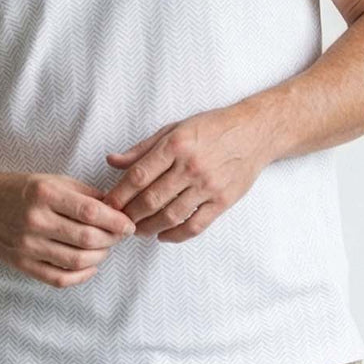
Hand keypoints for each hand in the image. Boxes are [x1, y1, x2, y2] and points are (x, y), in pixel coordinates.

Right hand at [0, 171, 135, 285]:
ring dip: (100, 257)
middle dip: (112, 239)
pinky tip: (90, 266)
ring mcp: (27, 246)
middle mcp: (35, 220)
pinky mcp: (22, 265)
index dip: (116, 221)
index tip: (128, 224)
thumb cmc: (21, 190)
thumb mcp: (52, 180)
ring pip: (77, 261)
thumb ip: (84, 194)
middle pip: (87, 238)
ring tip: (105, 249)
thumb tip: (117, 209)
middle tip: (119, 236)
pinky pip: (59, 279)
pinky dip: (81, 276)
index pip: (91, 212)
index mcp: (44, 194)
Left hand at [100, 104, 269, 241]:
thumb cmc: (213, 127)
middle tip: (120, 222)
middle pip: (151, 199)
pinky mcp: (223, 200)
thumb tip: (112, 161)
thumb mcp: (174, 128)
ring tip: (139, 230)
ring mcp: (208, 185)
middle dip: (130, 215)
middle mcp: (190, 166)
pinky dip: (176, 235)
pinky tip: (164, 236)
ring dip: (150, 228)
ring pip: (171, 216)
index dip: (119, 195)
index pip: (138, 176)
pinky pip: (195, 225)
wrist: (255, 132)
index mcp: (175, 145)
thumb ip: (143, 148)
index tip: (108, 205)